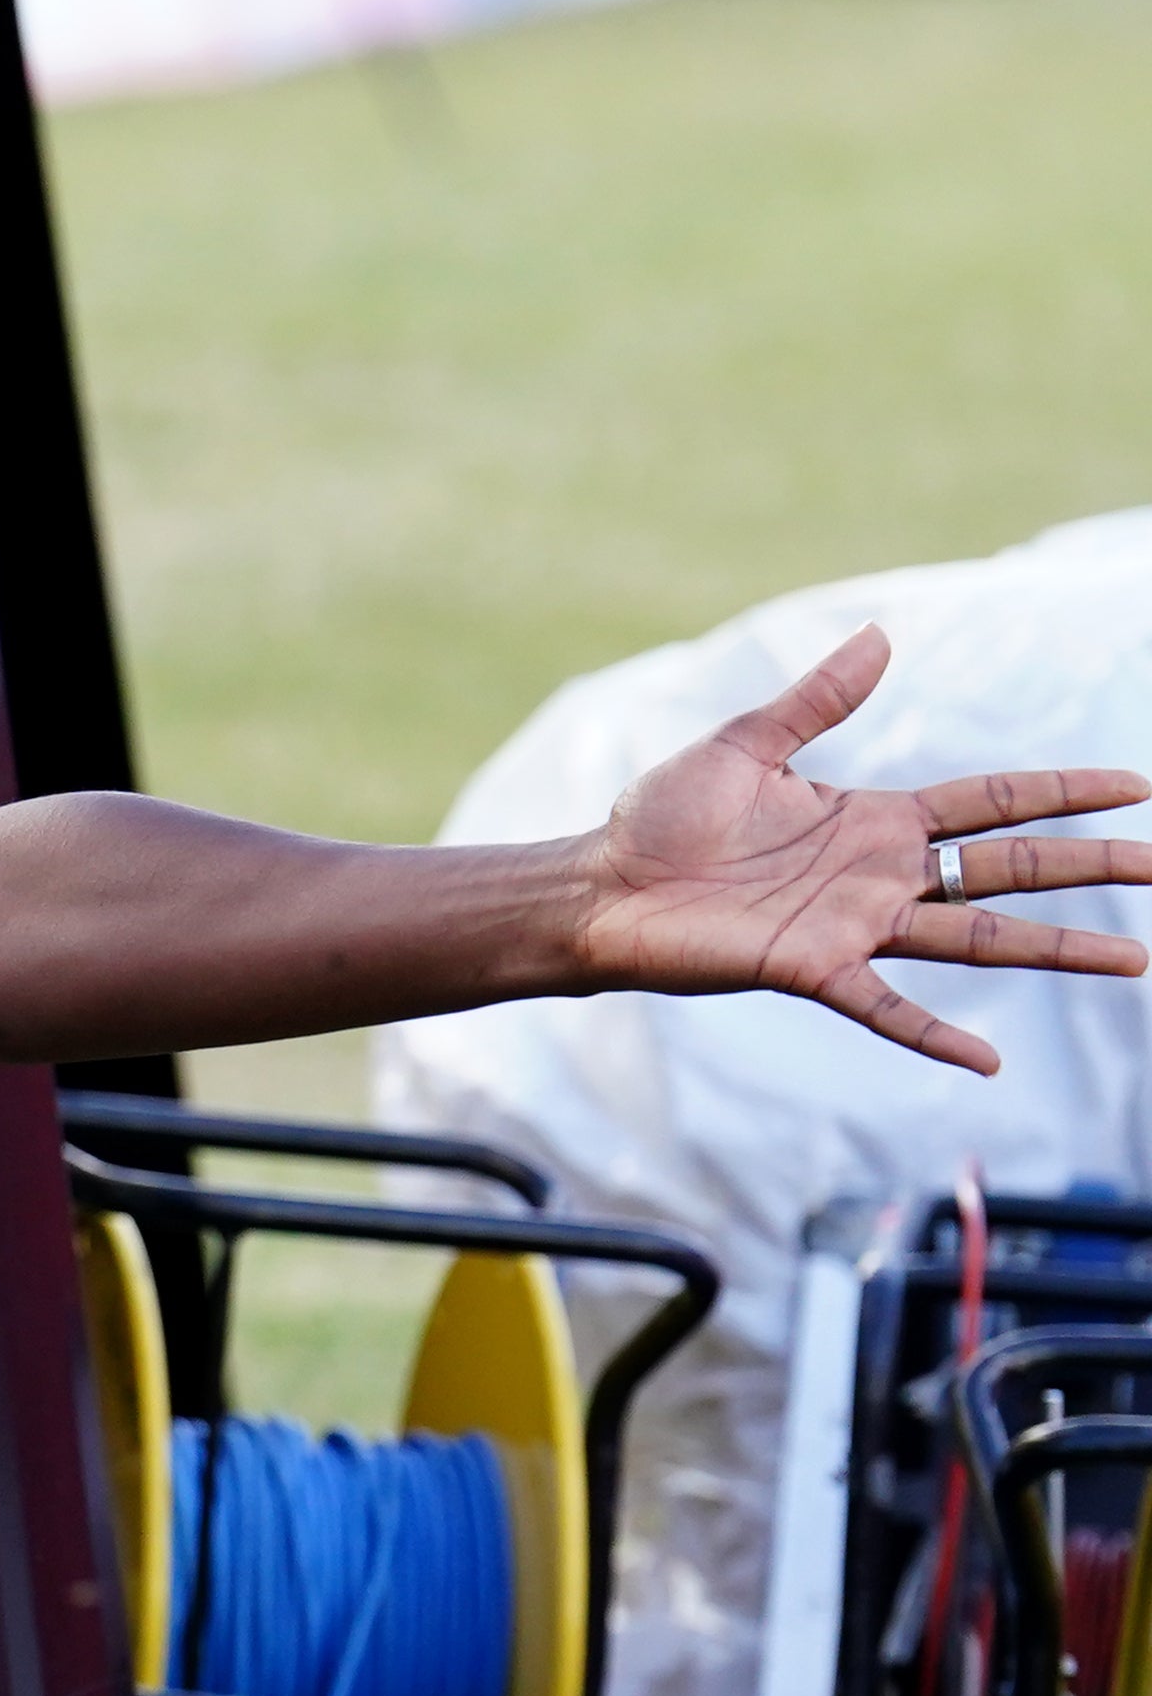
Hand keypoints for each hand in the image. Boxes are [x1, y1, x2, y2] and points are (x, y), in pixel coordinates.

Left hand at [570, 625, 1151, 1072]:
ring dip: (1056, 948)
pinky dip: (933, 1034)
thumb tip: (882, 635)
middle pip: (1012, 869)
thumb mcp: (746, 745)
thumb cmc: (661, 819)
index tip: (1137, 785)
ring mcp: (856, 925)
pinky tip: (988, 1060)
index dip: (1064, 791)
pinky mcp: (812, 969)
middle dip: (1092, 867)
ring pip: (980, 936)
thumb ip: (818, 699)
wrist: (598, 884)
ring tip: (1136, 959)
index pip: (995, 802)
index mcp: (877, 818)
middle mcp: (883, 875)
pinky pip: (886, 1007)